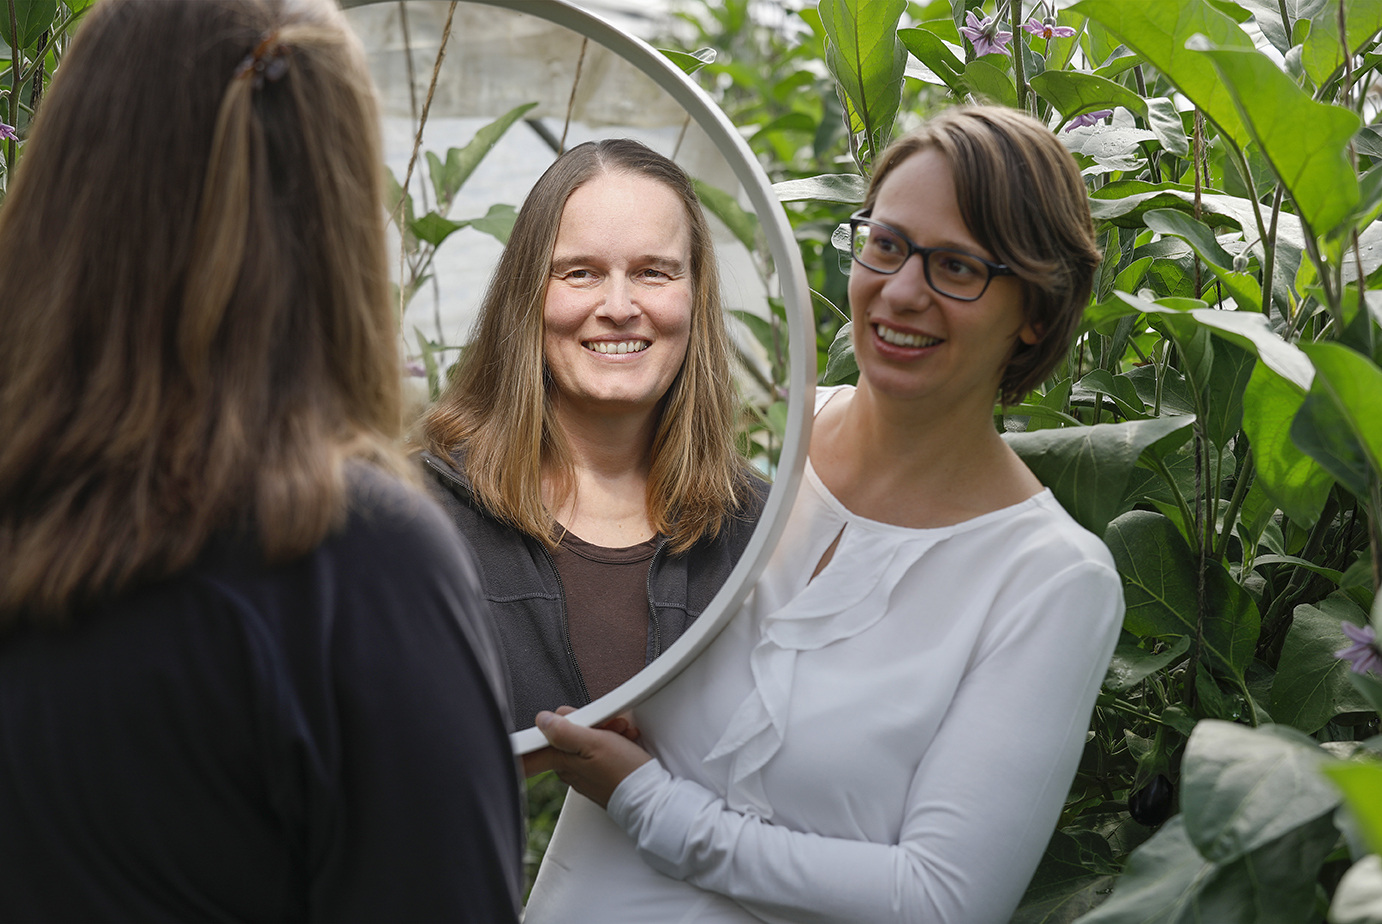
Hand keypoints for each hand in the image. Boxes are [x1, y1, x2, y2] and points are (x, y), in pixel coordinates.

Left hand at [523, 708, 652, 807]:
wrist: (648, 797)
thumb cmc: (623, 772)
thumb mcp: (594, 742)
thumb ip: (564, 731)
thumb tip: (542, 721)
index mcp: (561, 760)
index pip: (534, 748)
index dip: (549, 726)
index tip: (562, 721)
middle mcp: (568, 769)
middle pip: (567, 734)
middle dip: (589, 723)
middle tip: (608, 725)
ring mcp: (583, 773)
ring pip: (585, 740)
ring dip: (605, 731)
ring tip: (622, 733)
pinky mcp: (598, 776)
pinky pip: (598, 751)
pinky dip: (612, 742)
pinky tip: (625, 741)